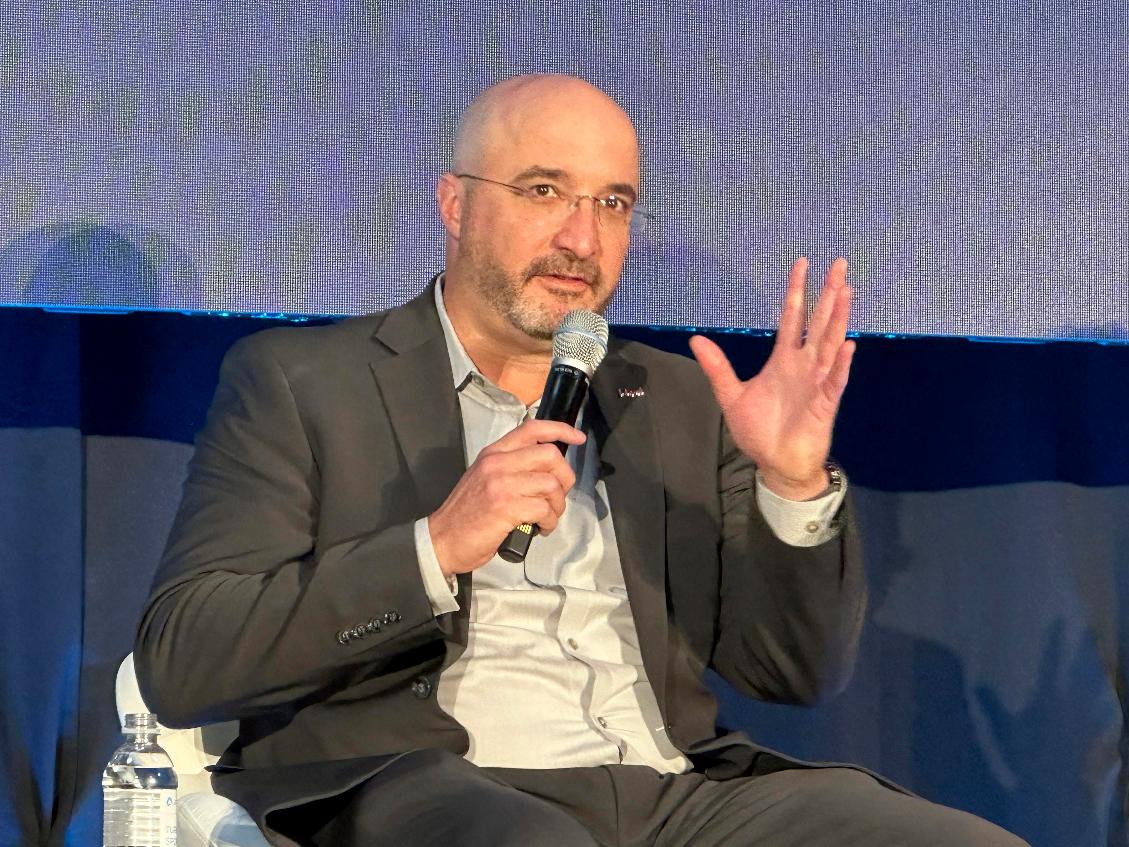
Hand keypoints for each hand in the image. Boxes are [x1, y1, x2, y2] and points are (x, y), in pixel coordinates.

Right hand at [427, 419, 585, 575]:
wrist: (442, 540)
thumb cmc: (466, 513)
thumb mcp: (484, 478)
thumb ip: (510, 467)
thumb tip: (546, 469)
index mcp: (494, 453)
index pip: (532, 428)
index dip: (560, 430)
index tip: (578, 438)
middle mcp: (498, 463)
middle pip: (550, 455)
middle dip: (565, 477)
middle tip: (558, 496)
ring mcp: (502, 484)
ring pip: (551, 484)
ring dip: (557, 505)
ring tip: (546, 518)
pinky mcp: (506, 507)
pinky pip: (544, 508)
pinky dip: (549, 521)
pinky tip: (540, 529)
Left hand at [689, 257, 854, 500]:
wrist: (776, 464)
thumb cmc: (759, 431)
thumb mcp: (732, 395)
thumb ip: (718, 367)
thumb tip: (696, 339)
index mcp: (783, 360)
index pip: (791, 317)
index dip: (796, 291)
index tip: (801, 264)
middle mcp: (803, 365)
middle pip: (817, 322)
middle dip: (827, 293)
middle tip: (838, 264)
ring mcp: (817, 382)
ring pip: (829, 343)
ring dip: (838, 318)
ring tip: (846, 291)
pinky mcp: (825, 403)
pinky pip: (834, 380)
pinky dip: (840, 364)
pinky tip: (847, 344)